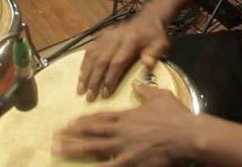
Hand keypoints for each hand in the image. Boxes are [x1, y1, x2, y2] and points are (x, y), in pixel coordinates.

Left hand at [55, 81, 195, 165]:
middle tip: (55, 136)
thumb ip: (145, 90)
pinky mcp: (130, 162)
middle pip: (91, 132)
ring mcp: (123, 147)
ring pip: (93, 149)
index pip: (100, 118)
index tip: (71, 123)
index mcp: (126, 116)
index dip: (83, 121)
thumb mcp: (160, 97)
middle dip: (71, 135)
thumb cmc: (175, 115)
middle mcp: (120, 131)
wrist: (186, 134)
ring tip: (58, 150)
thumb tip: (136, 81)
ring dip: (74, 149)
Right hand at [77, 12, 168, 101]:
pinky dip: (84, 63)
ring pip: (92, 56)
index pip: (117, 62)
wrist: (147, 19)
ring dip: (85, 73)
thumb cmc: (154, 36)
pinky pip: (90, 50)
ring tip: (80, 89)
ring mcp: (106, 37)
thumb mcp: (160, 43)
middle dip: (94, 80)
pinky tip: (80, 75)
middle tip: (89, 97)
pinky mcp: (101, 37)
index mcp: (130, 41)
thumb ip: (154, 54)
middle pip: (101, 60)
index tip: (105, 94)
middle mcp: (115, 38)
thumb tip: (148, 65)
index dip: (110, 78)